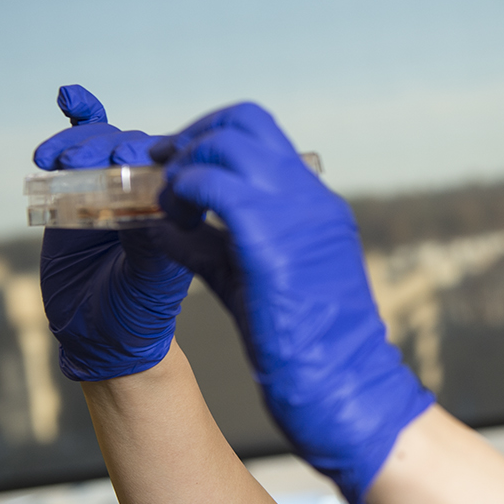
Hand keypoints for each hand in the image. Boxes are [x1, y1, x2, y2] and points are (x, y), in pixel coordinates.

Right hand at [36, 85, 192, 380]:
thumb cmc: (136, 315)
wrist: (100, 336)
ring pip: (107, 144)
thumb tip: (146, 208)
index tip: (121, 166)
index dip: (145, 160)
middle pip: (137, 150)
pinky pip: (88, 143)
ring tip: (55, 159)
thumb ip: (148, 246)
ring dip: (82, 142)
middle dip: (106, 151)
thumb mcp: (148, 283)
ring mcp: (120, 187)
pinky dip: (80, 117)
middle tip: (80, 163)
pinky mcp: (86, 188)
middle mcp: (155, 193)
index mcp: (183, 211)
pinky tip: (71, 95)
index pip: (171, 169)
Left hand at [150, 103, 434, 503]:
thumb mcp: (252, 278)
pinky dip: (180, 195)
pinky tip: (172, 224)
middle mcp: (309, 196)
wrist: (342, 382)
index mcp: (314, 203)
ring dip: (183, 165)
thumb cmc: (302, 344)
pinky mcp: (272, 240)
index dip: (209, 138)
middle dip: (191, 137)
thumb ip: (213, 245)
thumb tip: (164, 225)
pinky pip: (211, 187)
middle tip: (161, 174)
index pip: (261, 135)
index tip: (175, 166)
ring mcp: (297, 212)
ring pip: (225, 142)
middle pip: (243, 120)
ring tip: (167, 204)